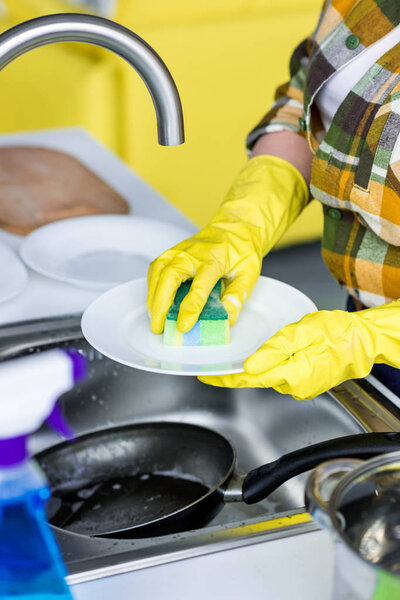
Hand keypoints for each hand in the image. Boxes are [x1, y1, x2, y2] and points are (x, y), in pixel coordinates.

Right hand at [147, 156, 308, 334]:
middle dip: (160, 305)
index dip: (190, 309)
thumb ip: (237, 295)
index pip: (199, 288)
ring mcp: (179, 251)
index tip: (183, 326)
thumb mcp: (249, 273)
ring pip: (158, 272)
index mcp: (213, 260)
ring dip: (153, 296)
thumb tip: (227, 318)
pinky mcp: (172, 252)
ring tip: (153, 317)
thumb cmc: (242, 250)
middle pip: (169, 278)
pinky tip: (154, 301)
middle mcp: (191, 254)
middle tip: (158, 327)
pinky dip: (152, 286)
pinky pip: (156, 269)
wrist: (235, 227)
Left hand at [198, 306, 399, 399]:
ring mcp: (300, 388)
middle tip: (218, 361)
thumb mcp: (302, 332)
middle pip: (257, 378)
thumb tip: (249, 366)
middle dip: (238, 370)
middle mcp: (294, 386)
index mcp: (291, 374)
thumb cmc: (337, 333)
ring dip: (258, 366)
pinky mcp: (305, 383)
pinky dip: (272, 366)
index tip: (206, 376)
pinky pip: (281, 375)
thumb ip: (274, 350)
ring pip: (269, 376)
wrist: (363, 342)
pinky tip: (273, 355)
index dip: (225, 378)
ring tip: (252, 351)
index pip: (249, 379)